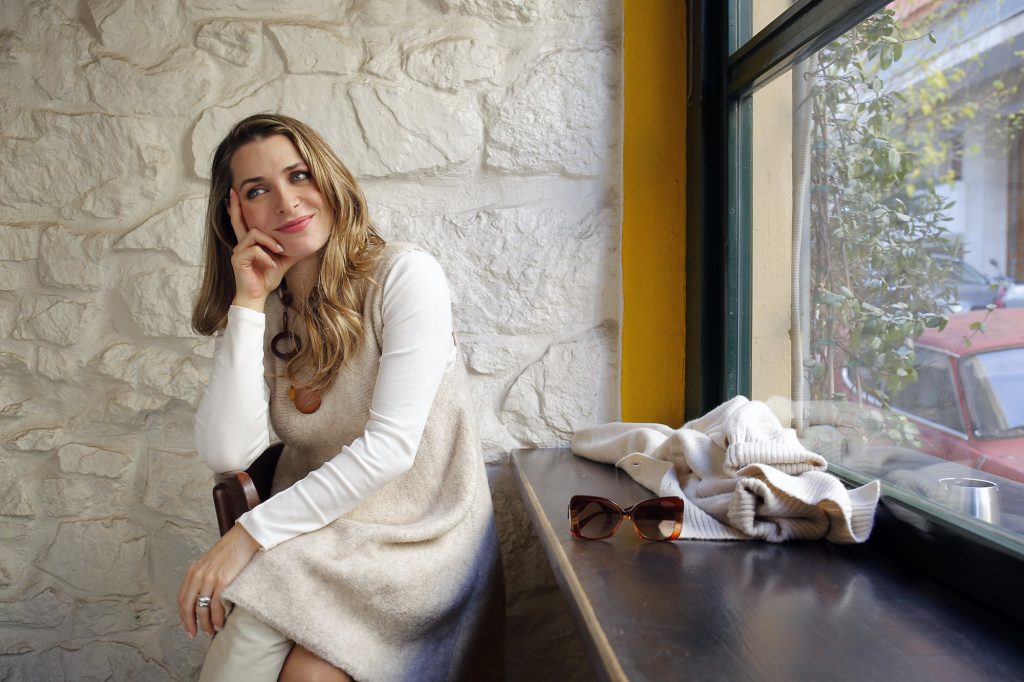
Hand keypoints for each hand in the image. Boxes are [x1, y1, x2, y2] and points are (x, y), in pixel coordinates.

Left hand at [177, 523, 261, 638]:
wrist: (245, 538)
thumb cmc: (231, 550)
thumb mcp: (211, 562)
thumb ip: (204, 576)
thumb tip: (204, 595)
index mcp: (193, 571)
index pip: (182, 598)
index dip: (183, 616)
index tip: (188, 626)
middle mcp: (198, 575)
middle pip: (188, 606)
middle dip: (190, 623)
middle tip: (195, 634)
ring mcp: (209, 579)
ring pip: (201, 609)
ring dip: (205, 623)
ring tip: (211, 631)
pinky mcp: (222, 581)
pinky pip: (215, 606)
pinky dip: (217, 618)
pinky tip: (220, 623)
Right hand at [228, 189, 296, 307]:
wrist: (257, 296)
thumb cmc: (267, 278)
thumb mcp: (282, 261)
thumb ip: (290, 250)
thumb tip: (307, 243)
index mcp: (250, 242)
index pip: (244, 222)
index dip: (239, 208)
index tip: (236, 193)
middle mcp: (241, 244)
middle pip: (237, 220)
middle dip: (236, 206)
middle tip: (235, 192)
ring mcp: (238, 251)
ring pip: (254, 233)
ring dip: (270, 242)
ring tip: (279, 252)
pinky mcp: (238, 259)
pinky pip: (254, 249)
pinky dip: (266, 256)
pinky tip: (272, 265)